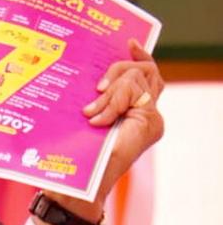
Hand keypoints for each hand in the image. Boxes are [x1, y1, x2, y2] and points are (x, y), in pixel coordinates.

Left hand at [40, 39, 163, 224]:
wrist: (77, 183)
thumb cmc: (73, 152)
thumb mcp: (82, 115)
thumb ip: (94, 98)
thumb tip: (89, 78)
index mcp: (131, 109)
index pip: (147, 72)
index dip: (140, 55)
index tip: (128, 42)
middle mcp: (146, 112)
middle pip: (142, 70)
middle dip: (116, 74)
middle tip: (95, 90)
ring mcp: (151, 118)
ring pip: (136, 80)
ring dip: (110, 94)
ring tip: (91, 112)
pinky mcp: (150, 123)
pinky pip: (133, 96)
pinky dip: (112, 105)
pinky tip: (96, 119)